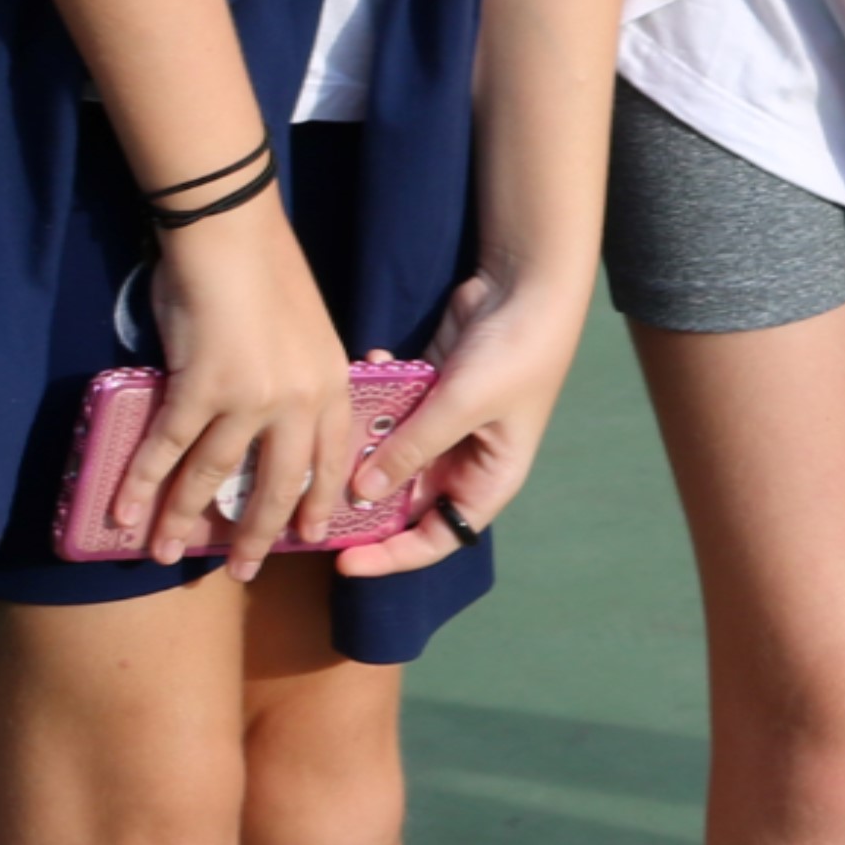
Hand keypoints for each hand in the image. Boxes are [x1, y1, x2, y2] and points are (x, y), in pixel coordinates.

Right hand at [131, 194, 368, 577]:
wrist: (231, 236)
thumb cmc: (264, 275)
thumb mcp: (305, 334)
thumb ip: (296, 381)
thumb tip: (267, 422)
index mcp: (332, 383)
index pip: (333, 459)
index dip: (318, 501)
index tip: (312, 537)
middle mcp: (300, 400)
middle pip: (280, 484)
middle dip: (257, 533)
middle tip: (242, 570)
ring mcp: (251, 398)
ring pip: (215, 476)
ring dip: (184, 517)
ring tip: (167, 552)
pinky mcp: (201, 389)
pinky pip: (167, 449)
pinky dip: (141, 483)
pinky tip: (124, 513)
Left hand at [343, 255, 575, 578]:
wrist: (530, 284)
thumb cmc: (515, 355)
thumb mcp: (462, 406)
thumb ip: (410, 450)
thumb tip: (359, 495)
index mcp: (488, 479)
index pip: (436, 537)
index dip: (391, 555)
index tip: (344, 560)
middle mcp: (464, 459)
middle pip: (405, 498)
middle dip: (363, 497)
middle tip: (315, 496)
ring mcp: (445, 423)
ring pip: (390, 450)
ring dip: (362, 439)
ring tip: (331, 428)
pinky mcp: (431, 389)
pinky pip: (391, 406)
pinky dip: (376, 392)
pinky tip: (370, 362)